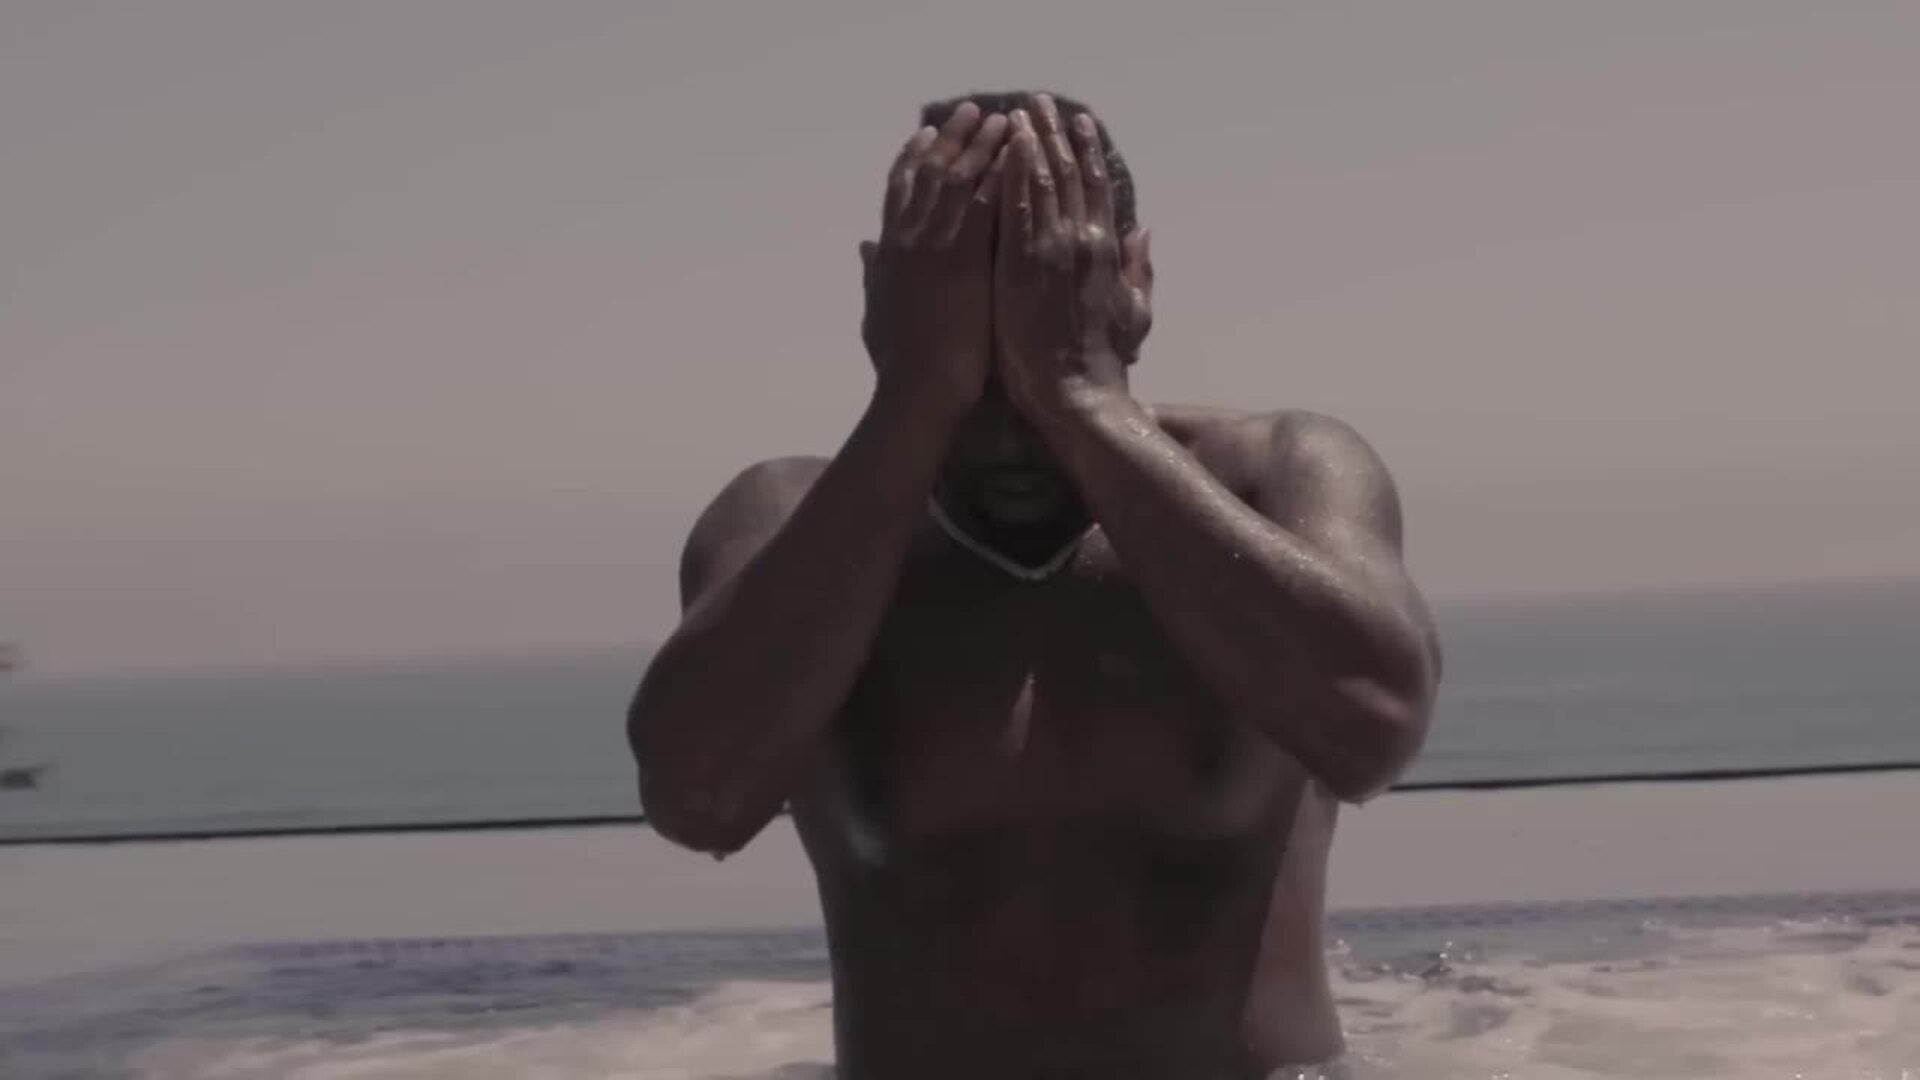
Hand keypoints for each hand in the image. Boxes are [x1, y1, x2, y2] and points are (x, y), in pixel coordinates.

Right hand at [861, 103, 1009, 420]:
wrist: (918, 392)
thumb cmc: (900, 364)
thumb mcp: (875, 310)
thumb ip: (872, 273)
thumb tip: (865, 245)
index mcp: (889, 250)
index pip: (900, 188)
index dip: (915, 156)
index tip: (929, 131)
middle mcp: (908, 238)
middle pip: (930, 172)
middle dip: (952, 138)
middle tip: (973, 111)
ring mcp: (935, 246)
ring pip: (959, 179)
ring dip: (981, 145)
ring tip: (1003, 120)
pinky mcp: (964, 259)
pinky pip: (986, 204)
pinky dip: (1002, 175)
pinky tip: (1020, 156)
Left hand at [993, 96, 1152, 419]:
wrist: (1076, 394)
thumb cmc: (1104, 360)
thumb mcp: (1135, 310)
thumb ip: (1140, 267)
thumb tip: (1143, 231)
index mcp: (1107, 250)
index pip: (1095, 187)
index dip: (1086, 150)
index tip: (1076, 121)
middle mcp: (1081, 240)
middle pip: (1066, 174)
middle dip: (1053, 134)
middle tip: (1038, 102)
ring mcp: (1049, 250)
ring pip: (1040, 182)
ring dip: (1029, 143)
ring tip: (1019, 114)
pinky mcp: (1020, 265)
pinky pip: (1014, 208)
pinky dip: (1011, 174)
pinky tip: (1006, 149)